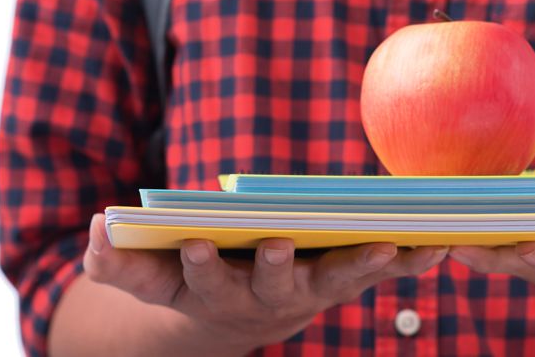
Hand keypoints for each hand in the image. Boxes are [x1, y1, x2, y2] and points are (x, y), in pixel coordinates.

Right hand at [82, 214, 447, 351]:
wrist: (234, 306)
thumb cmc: (183, 279)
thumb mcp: (142, 273)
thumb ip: (113, 260)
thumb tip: (95, 228)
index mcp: (218, 293)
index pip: (207, 282)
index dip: (201, 266)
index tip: (195, 244)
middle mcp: (270, 300)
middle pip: (274, 288)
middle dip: (273, 268)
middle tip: (275, 245)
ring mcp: (313, 291)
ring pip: (338, 281)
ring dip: (361, 265)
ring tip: (386, 243)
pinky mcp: (345, 276)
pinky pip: (381, 270)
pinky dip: (410, 261)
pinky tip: (440, 243)